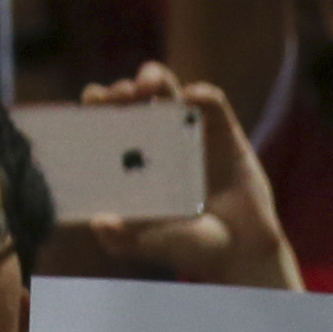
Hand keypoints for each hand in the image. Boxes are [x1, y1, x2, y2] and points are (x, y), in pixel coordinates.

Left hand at [85, 62, 303, 291]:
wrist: (240, 251)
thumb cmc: (188, 247)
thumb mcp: (151, 245)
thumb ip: (123, 238)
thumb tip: (98, 223)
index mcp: (132, 161)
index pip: (107, 125)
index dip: (97, 108)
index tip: (91, 100)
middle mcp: (157, 142)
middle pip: (135, 102)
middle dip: (123, 90)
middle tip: (120, 93)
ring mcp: (190, 134)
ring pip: (169, 94)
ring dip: (157, 80)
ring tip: (148, 82)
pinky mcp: (224, 133)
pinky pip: (213, 106)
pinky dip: (203, 96)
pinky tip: (193, 97)